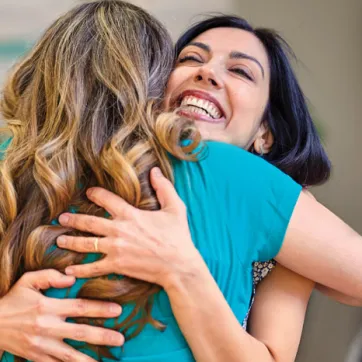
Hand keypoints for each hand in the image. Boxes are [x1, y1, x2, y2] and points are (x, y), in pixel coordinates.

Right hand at [0, 269, 123, 361]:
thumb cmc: (13, 299)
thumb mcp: (28, 280)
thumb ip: (50, 276)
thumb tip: (71, 278)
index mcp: (48, 307)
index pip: (79, 307)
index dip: (100, 309)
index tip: (118, 310)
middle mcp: (47, 327)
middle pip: (80, 332)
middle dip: (102, 336)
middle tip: (120, 339)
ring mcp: (42, 345)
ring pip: (69, 354)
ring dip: (89, 358)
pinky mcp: (35, 357)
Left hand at [57, 167, 204, 290]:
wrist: (179, 265)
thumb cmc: (178, 236)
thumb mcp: (175, 208)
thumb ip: (164, 188)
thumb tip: (155, 171)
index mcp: (130, 214)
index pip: (106, 199)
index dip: (95, 194)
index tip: (88, 192)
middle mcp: (119, 230)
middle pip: (89, 222)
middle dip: (74, 219)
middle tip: (62, 218)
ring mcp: (115, 249)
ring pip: (86, 244)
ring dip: (71, 242)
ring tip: (60, 240)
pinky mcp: (117, 265)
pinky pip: (94, 267)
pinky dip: (80, 269)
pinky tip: (70, 270)